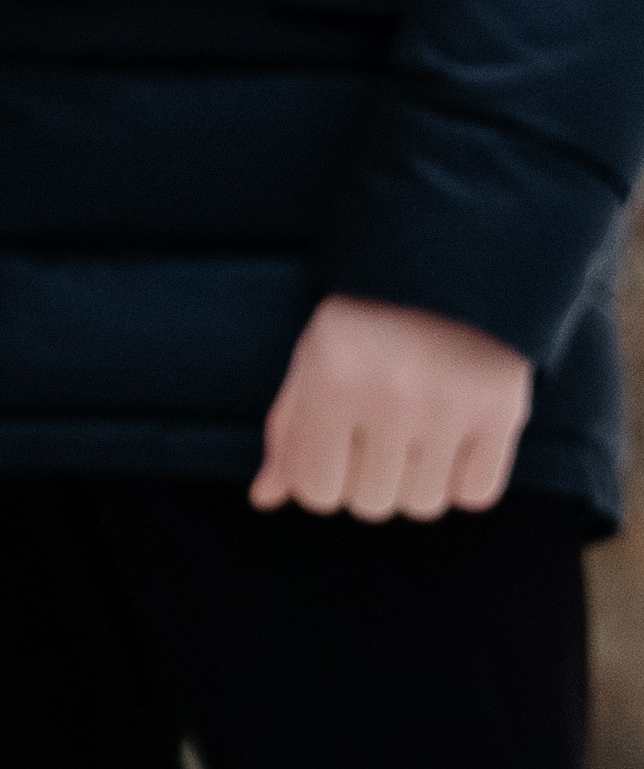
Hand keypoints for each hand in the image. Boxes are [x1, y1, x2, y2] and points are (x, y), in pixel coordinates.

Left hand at [250, 295, 533, 519]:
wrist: (455, 263)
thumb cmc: (369, 319)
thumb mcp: (316, 356)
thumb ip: (289, 428)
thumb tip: (265, 497)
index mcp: (333, 377)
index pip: (317, 491)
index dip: (325, 476)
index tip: (338, 444)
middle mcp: (392, 393)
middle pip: (372, 503)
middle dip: (371, 477)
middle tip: (383, 432)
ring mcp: (451, 403)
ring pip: (423, 504)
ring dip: (419, 482)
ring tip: (420, 433)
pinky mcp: (503, 409)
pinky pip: (476, 494)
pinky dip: (466, 481)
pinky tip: (457, 442)